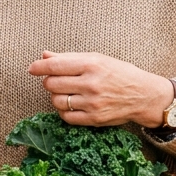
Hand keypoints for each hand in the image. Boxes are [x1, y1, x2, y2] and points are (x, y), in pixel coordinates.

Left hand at [29, 51, 175, 129]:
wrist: (143, 95)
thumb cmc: (119, 73)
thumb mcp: (97, 59)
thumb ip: (69, 58)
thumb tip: (44, 56)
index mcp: (92, 64)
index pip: (55, 66)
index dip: (39, 67)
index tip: (32, 68)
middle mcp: (91, 84)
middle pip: (52, 84)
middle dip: (49, 81)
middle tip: (56, 80)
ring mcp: (92, 103)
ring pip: (57, 101)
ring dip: (55, 96)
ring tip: (65, 92)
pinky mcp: (94, 119)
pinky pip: (66, 116)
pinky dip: (63, 110)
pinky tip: (71, 104)